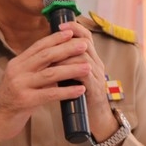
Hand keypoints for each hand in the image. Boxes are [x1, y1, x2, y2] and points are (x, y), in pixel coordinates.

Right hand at [0, 29, 90, 145]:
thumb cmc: (11, 100)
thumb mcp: (21, 80)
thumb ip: (35, 70)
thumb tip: (58, 61)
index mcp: (17, 63)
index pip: (38, 46)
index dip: (55, 38)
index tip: (71, 33)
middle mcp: (17, 71)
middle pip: (45, 56)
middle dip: (66, 49)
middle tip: (84, 45)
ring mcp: (20, 85)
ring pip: (50, 73)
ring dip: (71, 69)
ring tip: (87, 66)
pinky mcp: (24, 101)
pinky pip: (50, 94)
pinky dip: (66, 91)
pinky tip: (80, 90)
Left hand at [53, 21, 120, 145]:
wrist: (94, 120)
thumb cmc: (79, 97)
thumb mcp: (72, 76)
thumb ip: (65, 63)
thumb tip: (48, 50)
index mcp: (91, 59)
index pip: (86, 36)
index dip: (74, 28)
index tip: (60, 25)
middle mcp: (97, 64)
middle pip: (85, 43)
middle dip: (68, 39)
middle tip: (55, 36)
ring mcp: (98, 76)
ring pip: (83, 57)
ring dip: (66, 55)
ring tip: (52, 56)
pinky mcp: (95, 89)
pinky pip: (84, 74)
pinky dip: (70, 70)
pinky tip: (58, 71)